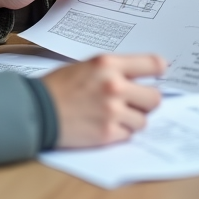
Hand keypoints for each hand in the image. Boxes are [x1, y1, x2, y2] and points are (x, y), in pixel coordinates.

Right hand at [41, 54, 165, 147]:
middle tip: (134, 102)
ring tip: (113, 115)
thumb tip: (141, 76)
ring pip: (143, 119)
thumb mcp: (88, 66)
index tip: (161, 74)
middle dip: (146, 101)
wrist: (37, 110)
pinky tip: (104, 126)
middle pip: (154, 97)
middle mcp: (114, 86)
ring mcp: (112, 111)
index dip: (160, 70)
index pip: (153, 63)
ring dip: (132, 119)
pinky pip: (128, 134)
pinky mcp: (107, 133)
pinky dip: (120, 132)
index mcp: (109, 64)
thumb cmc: (60, 87)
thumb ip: (115, 70)